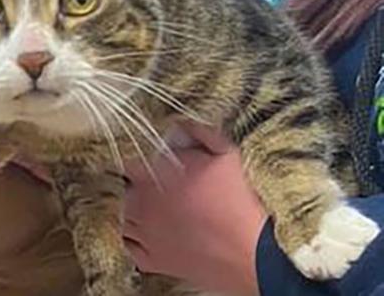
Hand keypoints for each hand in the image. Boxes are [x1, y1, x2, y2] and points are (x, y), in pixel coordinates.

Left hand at [122, 123, 266, 295]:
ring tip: (161, 211)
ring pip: (127, 218)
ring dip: (137, 212)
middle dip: (141, 185)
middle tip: (165, 186)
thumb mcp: (226, 153)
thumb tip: (181, 122)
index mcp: (152, 173)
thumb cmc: (243, 200)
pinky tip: (155, 235)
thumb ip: (199, 132)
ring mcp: (145, 234)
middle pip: (127, 188)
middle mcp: (140, 203)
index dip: (141, 158)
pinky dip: (139, 240)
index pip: (128, 158)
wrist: (257, 252)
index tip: (153, 160)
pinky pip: (131, 247)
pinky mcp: (153, 262)